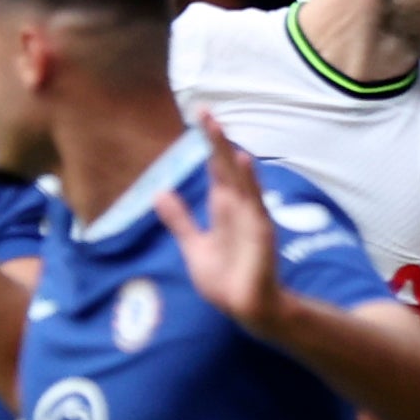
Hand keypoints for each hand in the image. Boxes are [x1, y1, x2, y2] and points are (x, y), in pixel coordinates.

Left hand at [155, 112, 285, 337]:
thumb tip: (159, 192)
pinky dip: (248, 179)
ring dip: (227, 151)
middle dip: (214, 139)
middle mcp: (237, 206)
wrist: (246, 308)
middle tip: (204, 110)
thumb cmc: (225, 280)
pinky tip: (242, 159)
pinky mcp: (259, 229)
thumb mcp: (194, 246)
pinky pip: (253, 200)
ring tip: (216, 126)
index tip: (198, 119)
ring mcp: (249, 216)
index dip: (206, 145)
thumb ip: (180, 219)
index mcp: (222, 208)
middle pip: (223, 166)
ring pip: (237, 176)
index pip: (213, 169)